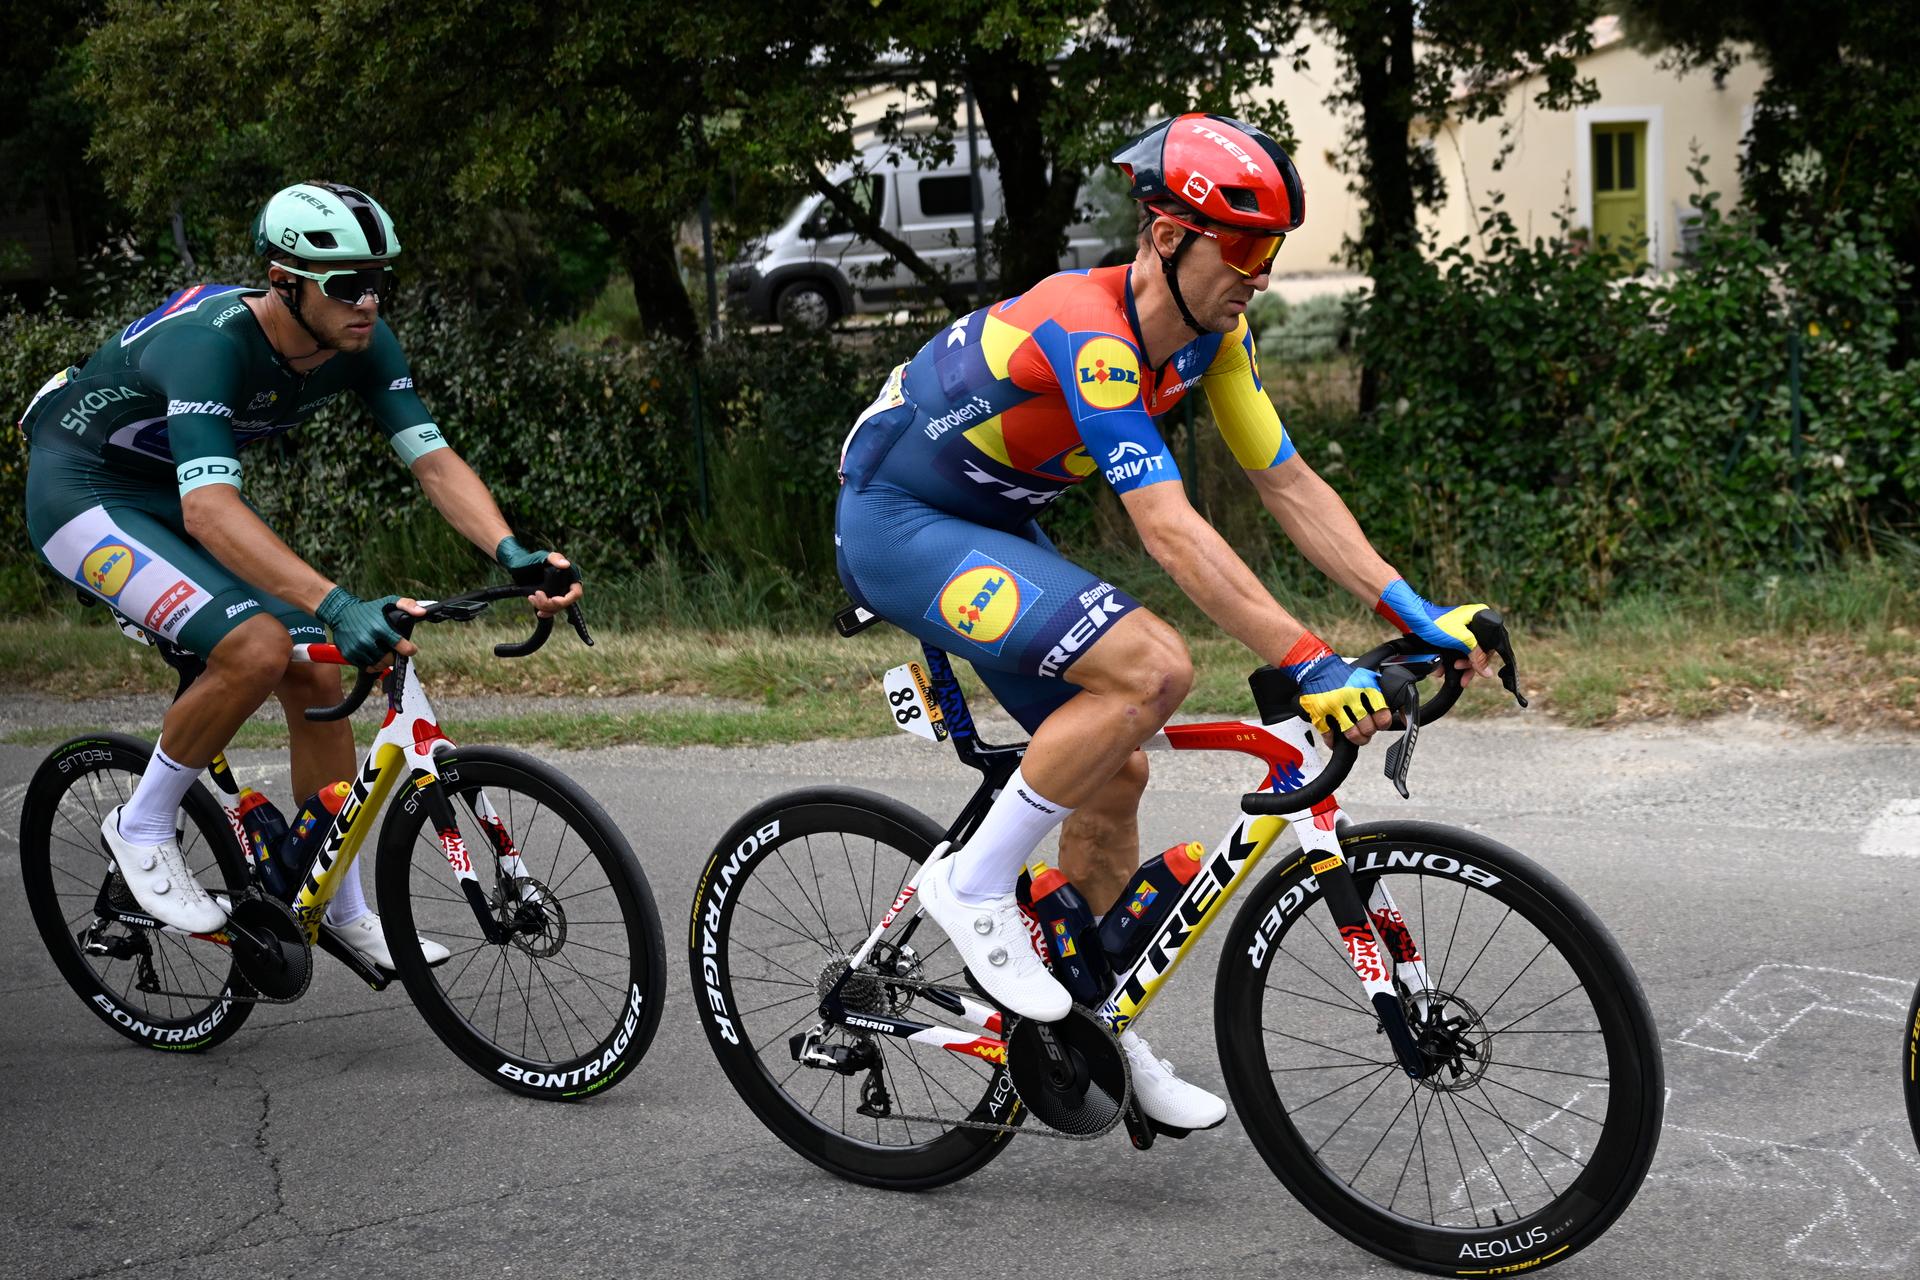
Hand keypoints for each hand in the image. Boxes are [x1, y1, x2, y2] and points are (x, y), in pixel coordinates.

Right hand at [314, 587, 424, 668]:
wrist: (341, 612)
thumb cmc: (368, 609)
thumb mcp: (389, 602)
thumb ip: (408, 605)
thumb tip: (422, 612)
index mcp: (379, 627)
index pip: (400, 645)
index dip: (409, 649)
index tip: (411, 649)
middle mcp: (367, 639)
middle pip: (388, 659)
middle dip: (394, 657)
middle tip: (394, 651)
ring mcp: (357, 648)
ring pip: (377, 665)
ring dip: (383, 661)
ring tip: (384, 653)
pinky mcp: (349, 654)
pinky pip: (366, 667)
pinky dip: (372, 664)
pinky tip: (374, 656)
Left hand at [497, 535, 583, 617]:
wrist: (518, 567)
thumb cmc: (532, 559)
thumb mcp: (543, 557)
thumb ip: (555, 558)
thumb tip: (566, 564)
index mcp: (570, 576)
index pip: (576, 593)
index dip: (566, 600)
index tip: (554, 600)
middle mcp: (567, 587)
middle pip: (565, 603)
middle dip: (550, 604)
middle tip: (537, 595)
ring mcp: (558, 594)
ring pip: (557, 608)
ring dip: (544, 607)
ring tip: (532, 598)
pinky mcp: (550, 599)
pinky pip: (551, 610)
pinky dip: (545, 612)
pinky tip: (539, 611)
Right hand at [1282, 631, 1391, 746]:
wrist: (1316, 668)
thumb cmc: (1343, 675)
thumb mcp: (1367, 678)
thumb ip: (1381, 694)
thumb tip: (1401, 713)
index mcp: (1366, 688)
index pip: (1383, 716)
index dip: (1382, 723)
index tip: (1380, 723)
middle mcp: (1351, 697)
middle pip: (1368, 728)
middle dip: (1368, 732)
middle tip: (1366, 729)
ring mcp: (1334, 706)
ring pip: (1352, 734)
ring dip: (1356, 738)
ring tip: (1356, 736)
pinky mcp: (1320, 713)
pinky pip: (1330, 735)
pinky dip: (1333, 740)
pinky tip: (1336, 738)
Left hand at [1375, 579, 1496, 686]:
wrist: (1412, 619)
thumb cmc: (1436, 624)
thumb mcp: (1461, 639)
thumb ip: (1476, 655)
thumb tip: (1488, 673)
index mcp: (1480, 616)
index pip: (1490, 644)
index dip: (1484, 659)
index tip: (1476, 670)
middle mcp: (1473, 622)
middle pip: (1478, 650)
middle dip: (1468, 664)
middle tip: (1460, 671)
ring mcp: (1462, 629)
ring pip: (1466, 653)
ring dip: (1458, 666)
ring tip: (1450, 671)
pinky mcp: (1451, 636)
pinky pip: (1455, 651)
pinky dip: (1449, 662)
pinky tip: (1441, 669)